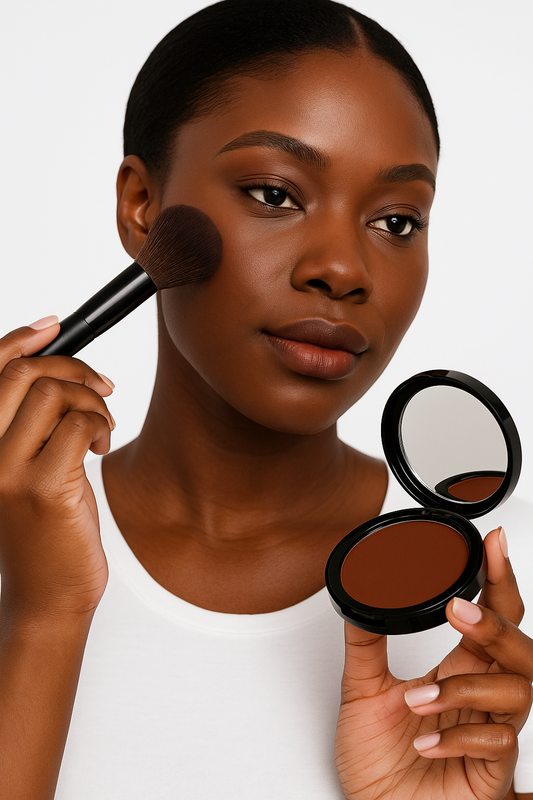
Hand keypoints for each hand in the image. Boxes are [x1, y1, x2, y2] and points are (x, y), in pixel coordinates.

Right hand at [0, 317, 114, 621]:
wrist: (46, 595)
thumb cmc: (40, 530)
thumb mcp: (25, 466)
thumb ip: (31, 421)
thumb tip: (58, 368)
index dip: (21, 338)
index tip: (54, 324)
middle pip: (25, 373)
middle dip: (75, 368)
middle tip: (102, 388)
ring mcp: (6, 469)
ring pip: (56, 394)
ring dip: (93, 403)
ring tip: (102, 429)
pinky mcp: (43, 486)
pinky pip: (80, 424)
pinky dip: (100, 426)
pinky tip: (102, 446)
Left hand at [335, 526, 532, 799]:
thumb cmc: (378, 762)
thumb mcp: (362, 691)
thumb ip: (365, 642)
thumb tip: (358, 596)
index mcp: (458, 670)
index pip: (491, 617)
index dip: (498, 580)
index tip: (492, 545)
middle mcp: (480, 696)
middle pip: (519, 649)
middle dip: (496, 624)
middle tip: (460, 612)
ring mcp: (489, 732)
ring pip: (517, 691)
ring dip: (465, 688)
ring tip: (418, 700)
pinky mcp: (491, 772)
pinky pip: (498, 743)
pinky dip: (459, 736)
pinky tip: (426, 739)